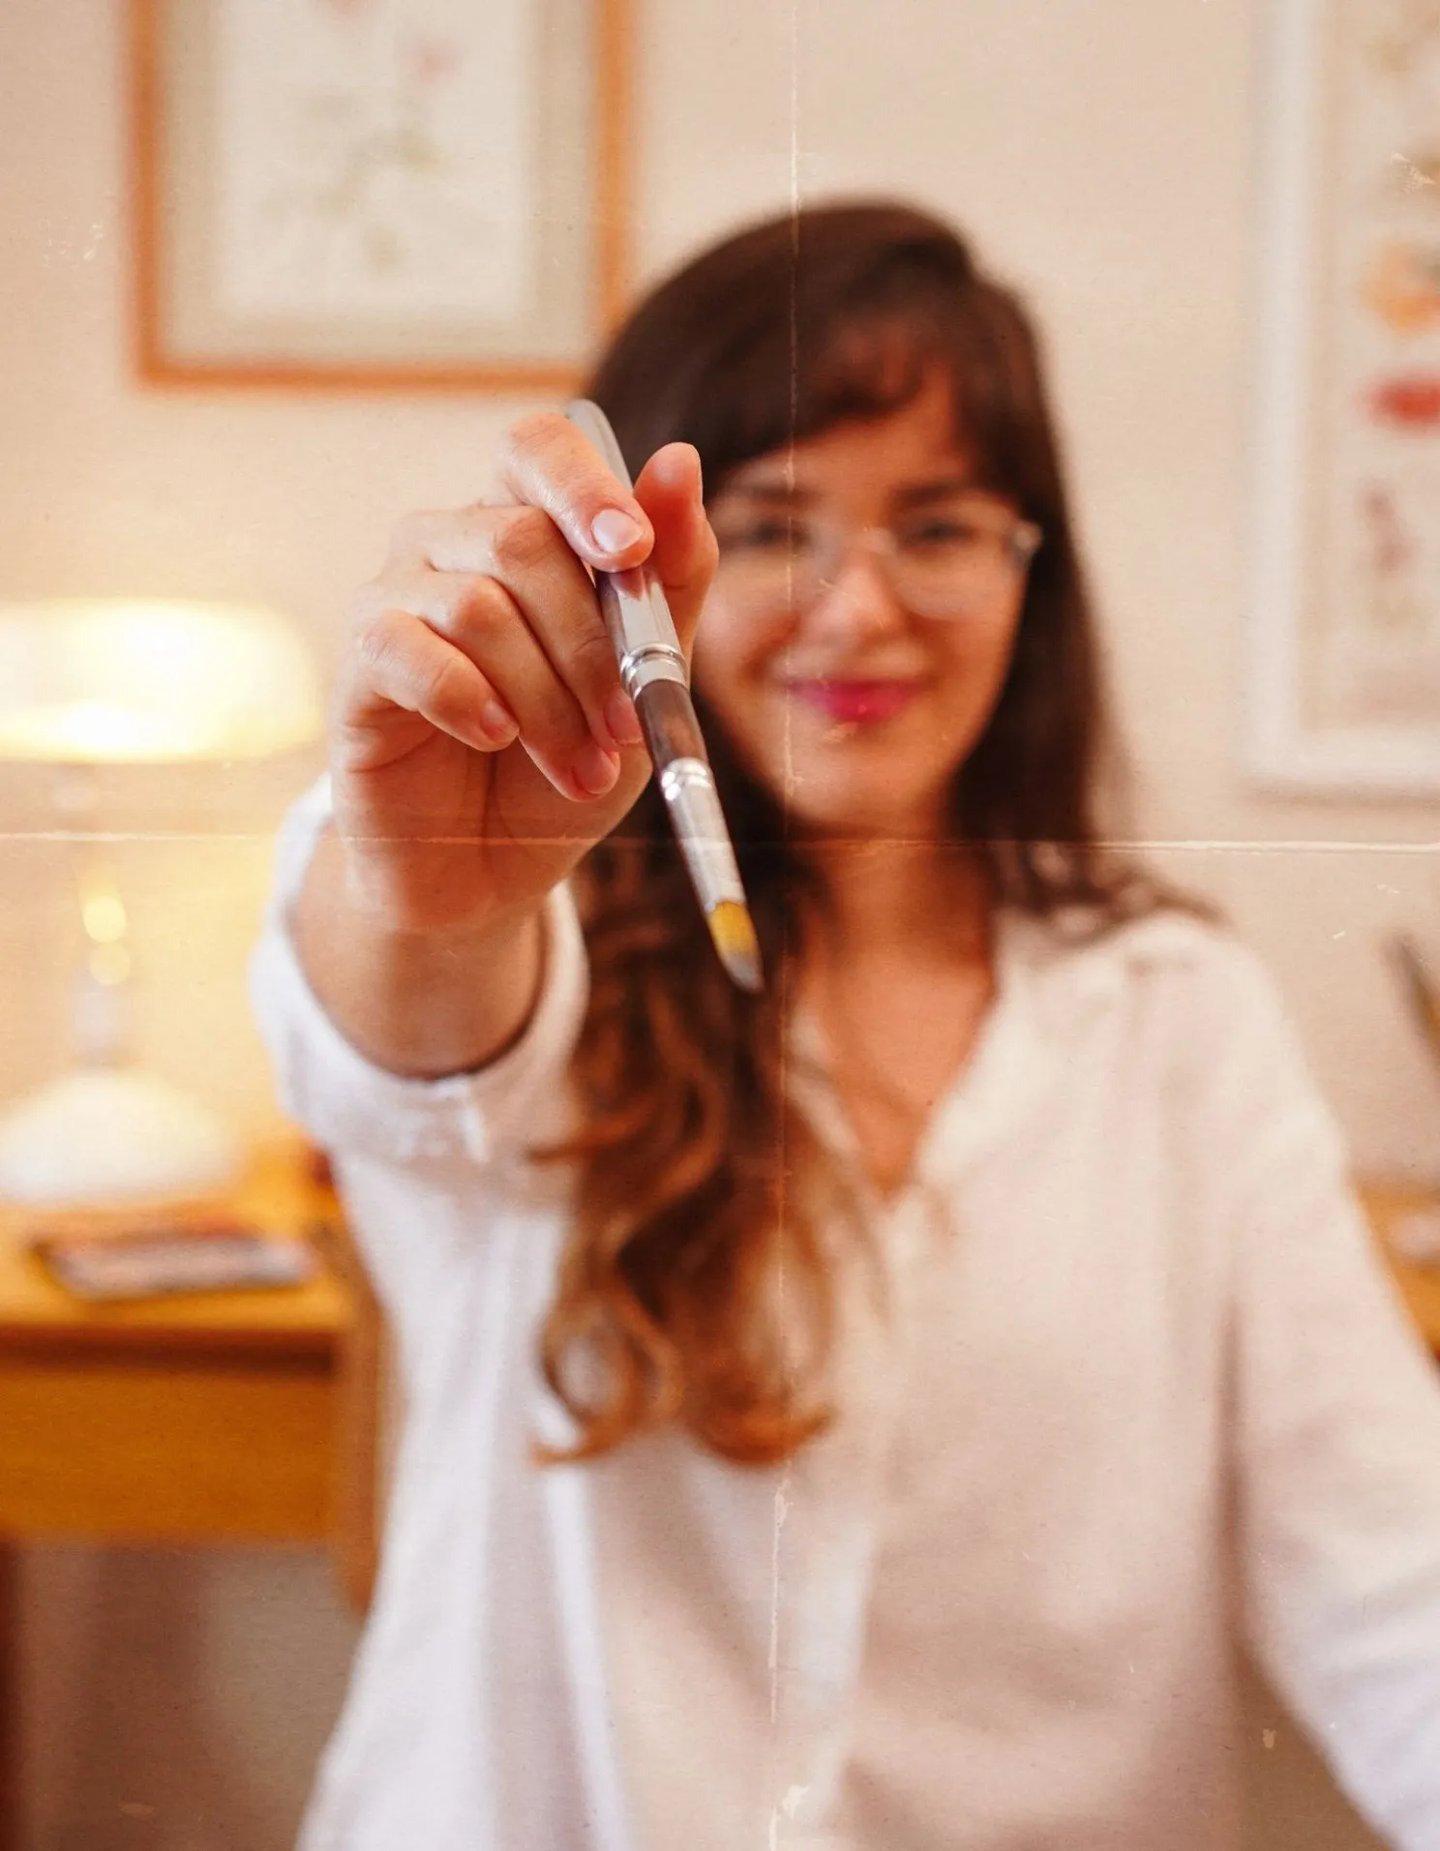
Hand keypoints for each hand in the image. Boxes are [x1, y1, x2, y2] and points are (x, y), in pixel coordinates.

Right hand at [328, 413, 716, 933]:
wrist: (488, 870)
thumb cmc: (568, 764)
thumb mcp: (646, 681)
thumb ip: (671, 579)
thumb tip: (680, 460)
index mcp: (526, 526)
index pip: (539, 448)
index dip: (583, 485)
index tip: (630, 552)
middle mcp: (451, 542)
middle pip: (521, 539)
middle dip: (591, 645)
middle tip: (626, 728)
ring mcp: (395, 596)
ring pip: (479, 606)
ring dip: (547, 700)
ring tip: (578, 769)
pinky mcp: (358, 662)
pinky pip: (410, 651)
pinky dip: (468, 699)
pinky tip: (494, 739)